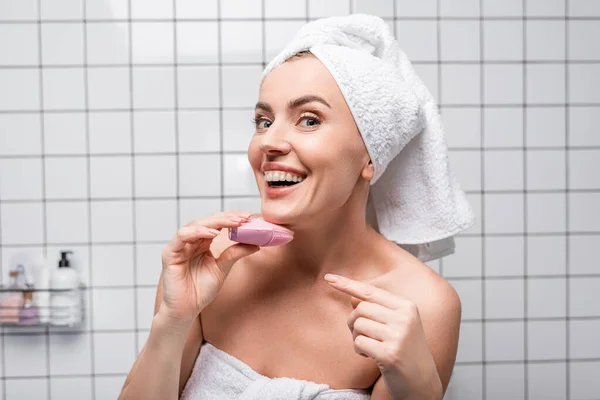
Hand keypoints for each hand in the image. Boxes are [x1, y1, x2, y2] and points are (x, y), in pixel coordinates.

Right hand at [159, 211, 259, 323]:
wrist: (185, 310)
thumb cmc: (200, 291)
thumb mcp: (222, 268)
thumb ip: (234, 254)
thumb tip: (256, 244)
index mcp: (202, 243)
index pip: (216, 224)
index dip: (231, 218)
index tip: (248, 217)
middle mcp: (190, 241)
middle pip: (208, 222)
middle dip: (227, 217)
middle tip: (243, 218)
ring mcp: (179, 246)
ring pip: (195, 224)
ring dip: (215, 222)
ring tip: (232, 223)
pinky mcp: (170, 253)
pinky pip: (182, 236)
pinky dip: (198, 232)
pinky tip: (213, 234)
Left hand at [324, 274, 441, 399]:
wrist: (422, 383)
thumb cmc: (405, 351)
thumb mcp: (398, 325)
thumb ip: (377, 309)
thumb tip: (352, 296)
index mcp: (407, 307)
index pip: (370, 291)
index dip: (347, 284)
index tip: (328, 278)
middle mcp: (404, 318)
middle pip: (361, 308)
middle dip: (353, 321)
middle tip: (361, 335)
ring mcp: (398, 336)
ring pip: (358, 324)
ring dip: (356, 337)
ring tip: (368, 346)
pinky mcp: (390, 354)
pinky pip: (359, 342)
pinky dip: (358, 349)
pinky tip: (369, 356)